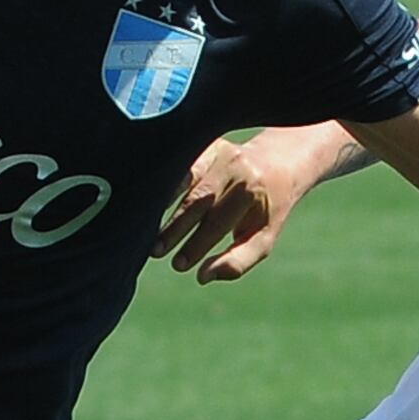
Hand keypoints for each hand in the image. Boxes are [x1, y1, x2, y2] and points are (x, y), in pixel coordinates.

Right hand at [148, 132, 319, 281]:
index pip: (217, 223)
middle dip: (174, 228)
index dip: (196, 245)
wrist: (276, 164)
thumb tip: (203, 278)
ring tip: (142, 227)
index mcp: (250, 191)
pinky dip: (162, 182)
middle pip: (197, 201)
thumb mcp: (263, 238)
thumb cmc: (265, 210)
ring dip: (161, 204)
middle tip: (155, 252)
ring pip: (183, 179)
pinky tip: (145, 199)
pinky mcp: (202, 142)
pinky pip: (177, 163)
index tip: (178, 265)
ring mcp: (216, 149)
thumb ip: (237, 261)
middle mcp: (234, 165)